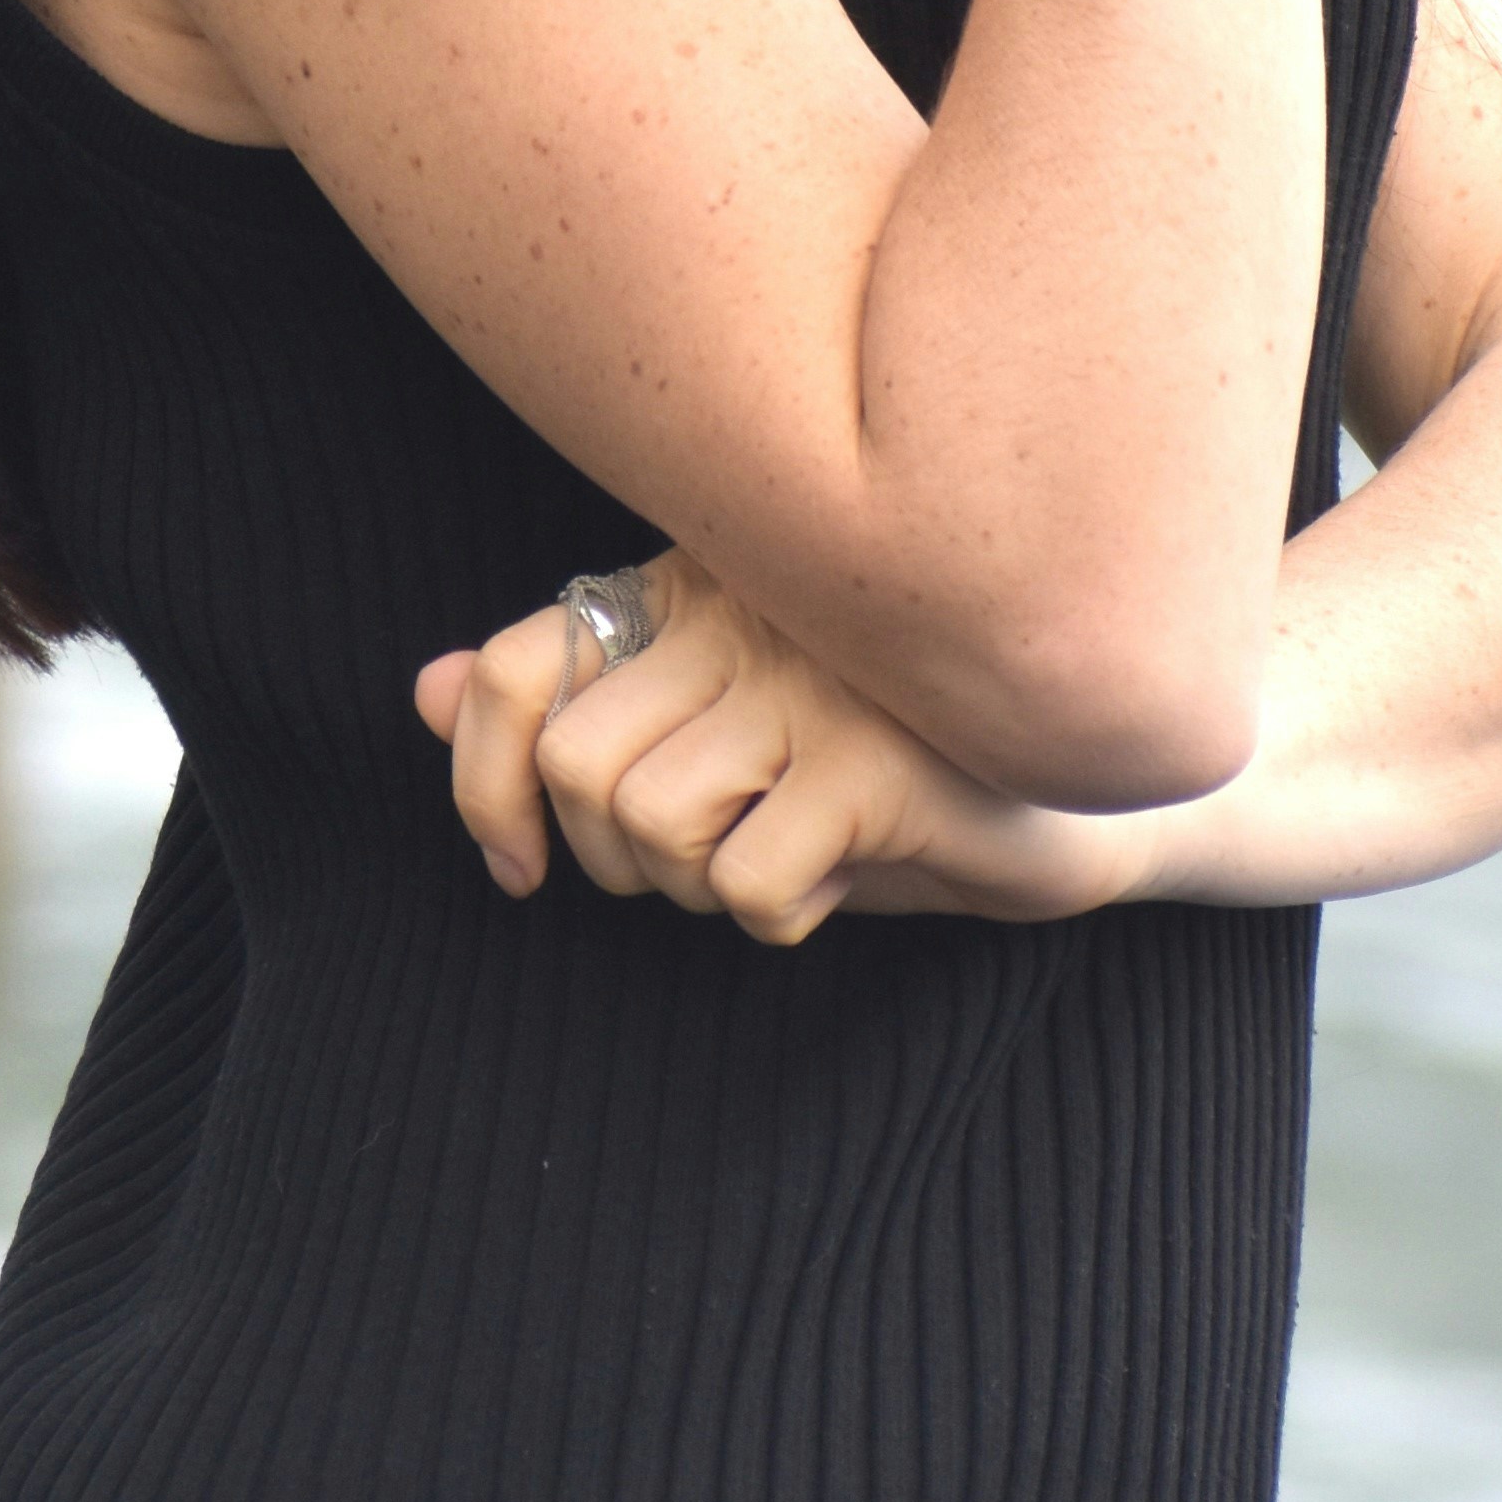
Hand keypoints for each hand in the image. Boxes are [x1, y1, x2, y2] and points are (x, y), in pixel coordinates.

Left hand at [412, 554, 1134, 947]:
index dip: (484, 783)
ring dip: (697, 887)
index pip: (520, 665)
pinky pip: (745, 882)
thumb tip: (423, 688)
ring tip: (778, 856)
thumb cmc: (880, 772)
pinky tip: (842, 877)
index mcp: (695, 585)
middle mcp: (748, 611)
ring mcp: (814, 679)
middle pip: (578, 769)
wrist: (1078, 799)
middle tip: (700, 865)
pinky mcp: (876, 762)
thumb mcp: (716, 737)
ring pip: (650, 825)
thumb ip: (575, 708)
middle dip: (613, 862)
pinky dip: (779, 915)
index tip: (518, 865)